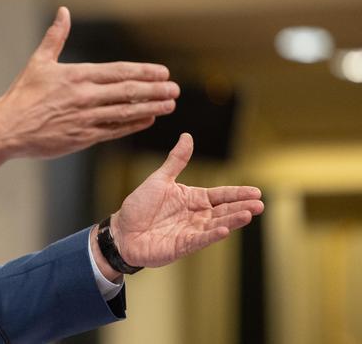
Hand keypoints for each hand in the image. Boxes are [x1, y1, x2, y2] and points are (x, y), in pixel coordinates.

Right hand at [0, 6, 179, 181]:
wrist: (6, 128)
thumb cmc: (21, 95)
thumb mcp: (38, 62)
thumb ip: (55, 37)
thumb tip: (63, 11)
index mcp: (76, 75)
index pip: (119, 72)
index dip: (144, 72)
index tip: (163, 72)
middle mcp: (84, 96)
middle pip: (128, 91)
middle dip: (155, 90)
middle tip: (176, 89)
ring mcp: (85, 118)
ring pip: (126, 112)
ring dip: (151, 107)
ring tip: (170, 104)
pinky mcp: (82, 137)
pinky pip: (114, 130)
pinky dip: (133, 124)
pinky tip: (148, 120)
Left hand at [110, 133, 263, 267]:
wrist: (121, 230)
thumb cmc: (139, 205)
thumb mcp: (160, 179)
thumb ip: (176, 160)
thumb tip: (187, 136)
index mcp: (192, 198)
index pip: (220, 195)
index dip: (237, 193)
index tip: (256, 191)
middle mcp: (195, 215)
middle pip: (223, 210)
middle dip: (241, 207)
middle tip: (260, 204)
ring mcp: (190, 231)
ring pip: (216, 225)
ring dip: (232, 220)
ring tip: (248, 214)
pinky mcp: (181, 246)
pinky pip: (199, 239)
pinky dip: (212, 235)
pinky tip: (225, 230)